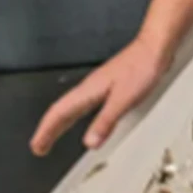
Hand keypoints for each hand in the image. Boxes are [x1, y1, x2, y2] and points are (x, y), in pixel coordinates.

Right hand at [29, 35, 173, 156]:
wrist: (156, 46)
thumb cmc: (142, 66)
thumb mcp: (123, 99)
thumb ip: (105, 121)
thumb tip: (90, 142)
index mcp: (89, 90)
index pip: (59, 112)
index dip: (46, 131)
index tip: (36, 147)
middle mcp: (91, 86)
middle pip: (63, 110)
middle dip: (49, 129)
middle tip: (40, 147)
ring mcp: (100, 84)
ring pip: (73, 106)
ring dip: (62, 122)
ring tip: (55, 136)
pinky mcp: (111, 84)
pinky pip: (86, 103)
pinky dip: (78, 115)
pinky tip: (86, 120)